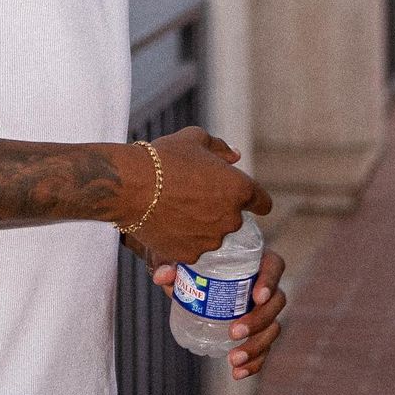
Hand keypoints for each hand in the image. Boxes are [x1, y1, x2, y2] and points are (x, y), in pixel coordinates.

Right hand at [131, 127, 271, 262]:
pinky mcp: (190, 255)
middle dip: (221, 210)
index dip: (253, 199)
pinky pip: (193, 248)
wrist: (131, 186)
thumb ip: (220, 148)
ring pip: (213, 235)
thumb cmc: (164, 158)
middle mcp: (230, 218)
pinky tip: (168, 224)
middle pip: (234, 219)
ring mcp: (211, 240)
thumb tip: (235, 155)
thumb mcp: (194, 140)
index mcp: (239, 188)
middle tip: (196, 196)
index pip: (263, 202)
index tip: (241, 197)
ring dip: (203, 226)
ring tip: (177, 209)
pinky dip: (184, 239)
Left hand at [146, 248, 286, 379]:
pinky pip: (265, 349)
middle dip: (258, 321)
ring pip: (273, 329)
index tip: (256, 296)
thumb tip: (162, 276)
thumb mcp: (183, 260)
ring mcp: (265, 310)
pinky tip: (237, 373)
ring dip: (256, 347)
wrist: (196, 277)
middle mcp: (265, 285)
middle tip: (233, 332)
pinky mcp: (259, 331)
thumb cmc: (195, 262)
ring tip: (233, 359)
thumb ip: (171, 264)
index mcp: (255, 261)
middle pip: (277, 302)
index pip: (274, 266)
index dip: (270, 280)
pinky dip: (254, 363)